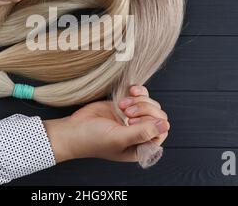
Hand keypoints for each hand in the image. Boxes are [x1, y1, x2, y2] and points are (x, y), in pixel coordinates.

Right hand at [43, 86, 169, 162]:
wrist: (74, 129)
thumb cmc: (93, 139)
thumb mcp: (119, 138)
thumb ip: (142, 132)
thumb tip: (164, 124)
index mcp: (141, 146)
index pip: (161, 131)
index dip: (151, 122)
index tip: (132, 122)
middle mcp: (139, 133)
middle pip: (157, 115)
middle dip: (144, 110)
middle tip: (126, 113)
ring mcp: (133, 118)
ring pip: (150, 103)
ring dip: (138, 101)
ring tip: (122, 105)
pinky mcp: (126, 105)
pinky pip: (142, 95)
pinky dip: (138, 91)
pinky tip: (129, 92)